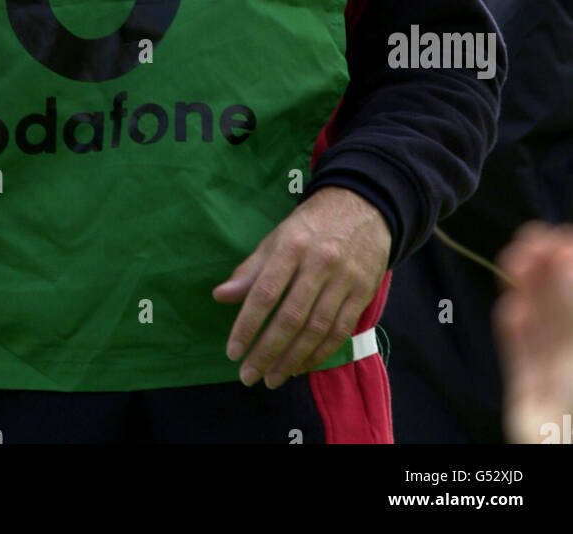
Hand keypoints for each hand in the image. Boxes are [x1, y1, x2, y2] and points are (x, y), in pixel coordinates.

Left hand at [212, 186, 390, 387]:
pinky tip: (301, 366)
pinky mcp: (363, 292)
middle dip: (267, 351)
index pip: (265, 292)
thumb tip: (220, 296)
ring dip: (292, 359)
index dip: (247, 325)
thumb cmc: (311, 226)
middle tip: (249, 376)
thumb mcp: (277, 238)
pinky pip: (340, 331)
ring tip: (273, 378)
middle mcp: (319, 263)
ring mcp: (345, 279)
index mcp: (292, 245)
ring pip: (316, 329)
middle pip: (291, 317)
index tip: (233, 352)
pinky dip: (320, 353)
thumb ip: (250, 270)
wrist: (363, 206)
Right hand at [494, 221, 572, 443]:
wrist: (565, 450)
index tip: (559, 238)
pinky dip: (513, 332)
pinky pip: (520, 356)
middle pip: (562, 302)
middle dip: (544, 269)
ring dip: (523, 290)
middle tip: (530, 241)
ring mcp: (556, 375)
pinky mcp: (528, 395)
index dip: (569, 260)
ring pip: (538, 324)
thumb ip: (567, 304)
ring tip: (513, 261)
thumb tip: (560, 257)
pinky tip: (510, 310)